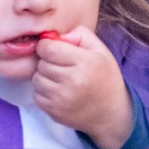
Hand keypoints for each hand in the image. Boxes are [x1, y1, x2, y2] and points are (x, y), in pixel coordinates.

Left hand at [32, 27, 133, 148]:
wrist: (111, 113)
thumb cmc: (105, 78)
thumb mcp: (100, 50)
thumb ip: (79, 35)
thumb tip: (54, 37)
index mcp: (85, 62)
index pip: (48, 48)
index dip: (47, 46)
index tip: (54, 49)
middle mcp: (72, 81)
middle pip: (41, 64)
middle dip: (47, 62)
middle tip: (61, 66)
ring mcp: (62, 99)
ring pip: (36, 79)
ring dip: (44, 77)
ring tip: (59, 79)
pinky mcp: (55, 112)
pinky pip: (37, 96)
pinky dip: (43, 92)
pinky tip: (58, 92)